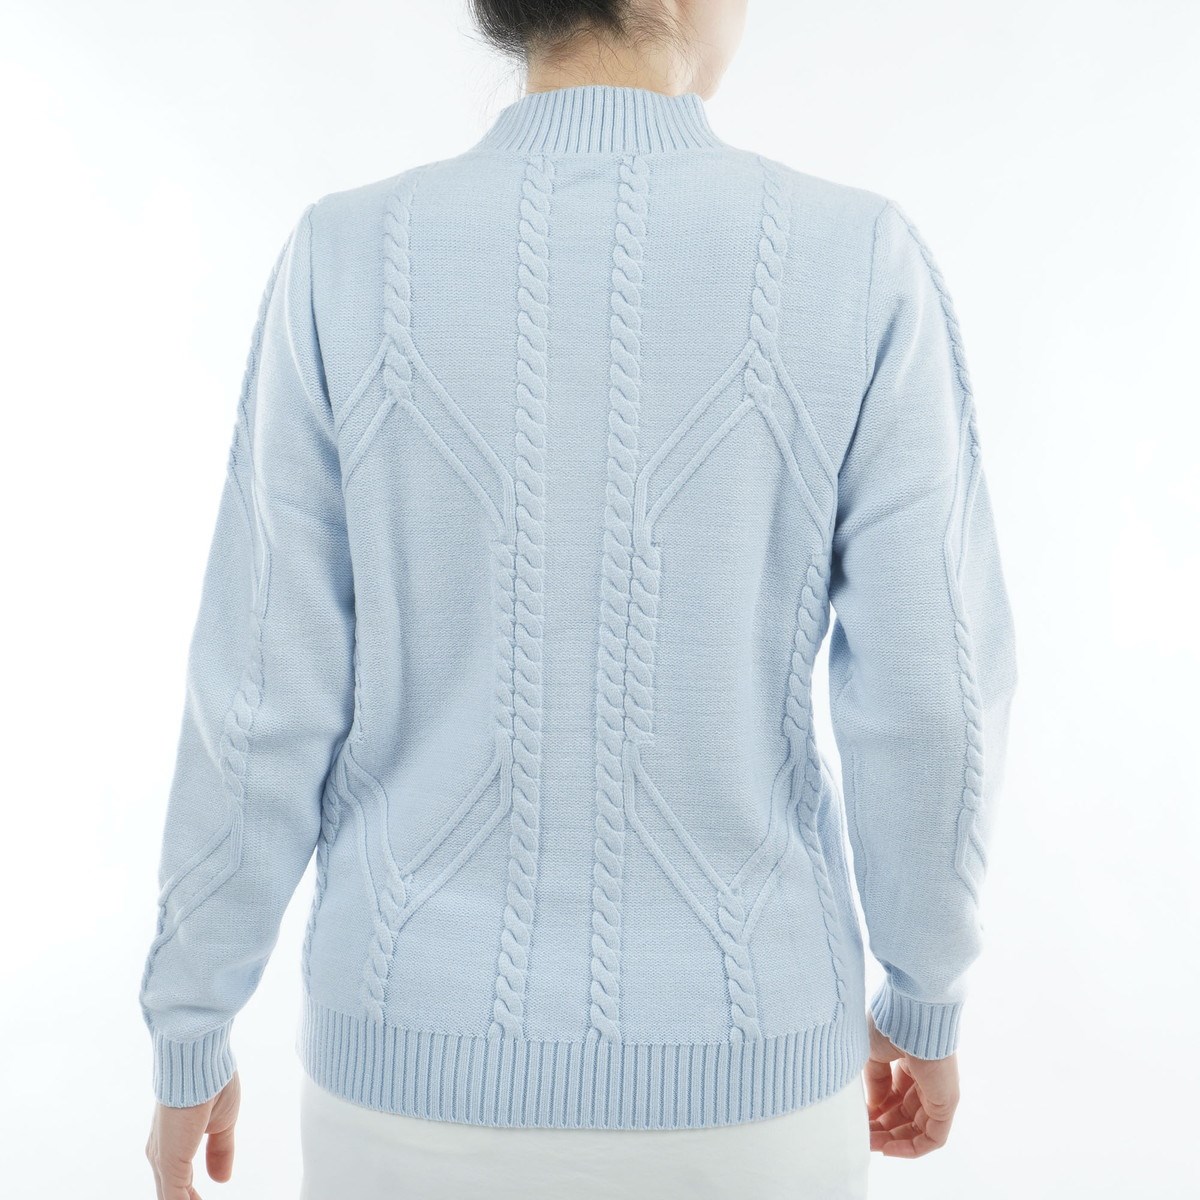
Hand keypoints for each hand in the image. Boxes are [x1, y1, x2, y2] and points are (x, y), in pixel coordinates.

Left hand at [145, 1070, 239, 1198]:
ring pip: (171, 1199)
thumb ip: (219, 1151)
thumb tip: (221, 1178)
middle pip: (171, 1195)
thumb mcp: (222, 1122)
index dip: (191, 1198)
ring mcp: (162, 1160)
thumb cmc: (210, 1080)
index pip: (177, 1184)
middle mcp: (160, 1154)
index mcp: (172, 1144)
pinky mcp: (168, 1163)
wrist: (198, 1060)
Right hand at [864, 1009, 958, 1156]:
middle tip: (861, 1137)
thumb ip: (875, 1081)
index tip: (857, 1117)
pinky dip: (911, 1148)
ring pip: (916, 1128)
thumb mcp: (873, 1053)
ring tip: (869, 1145)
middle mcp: (925, 1079)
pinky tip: (888, 1149)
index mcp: (909, 1062)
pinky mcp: (946, 1105)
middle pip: (904, 1114)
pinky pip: (932, 1137)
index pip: (894, 1094)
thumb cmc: (891, 1024)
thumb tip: (873, 1106)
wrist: (912, 1015)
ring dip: (893, 1140)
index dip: (875, 1109)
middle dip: (882, 1127)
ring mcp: (937, 1093)